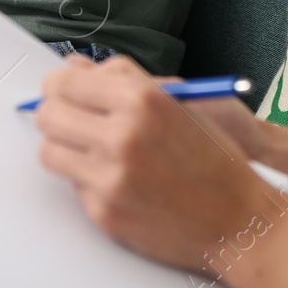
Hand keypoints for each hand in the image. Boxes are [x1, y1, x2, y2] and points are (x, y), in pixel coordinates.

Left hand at [33, 53, 271, 272]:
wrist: (239, 218)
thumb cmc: (215, 158)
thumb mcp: (180, 101)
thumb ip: (124, 79)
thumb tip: (75, 68)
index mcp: (142, 99)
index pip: (67, 82)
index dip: (59, 85)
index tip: (61, 89)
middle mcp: (123, 136)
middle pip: (49, 114)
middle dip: (55, 113)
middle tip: (69, 118)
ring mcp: (111, 177)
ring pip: (50, 151)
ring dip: (65, 147)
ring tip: (89, 149)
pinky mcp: (105, 213)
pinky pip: (72, 187)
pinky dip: (88, 180)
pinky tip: (116, 179)